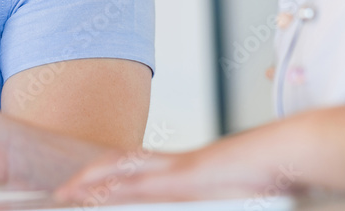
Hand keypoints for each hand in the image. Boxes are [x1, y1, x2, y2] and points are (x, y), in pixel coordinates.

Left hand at [55, 142, 295, 203]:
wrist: (285, 152)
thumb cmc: (264, 172)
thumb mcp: (229, 188)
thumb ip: (206, 189)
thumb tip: (196, 189)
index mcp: (181, 171)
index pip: (133, 173)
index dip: (104, 180)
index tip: (81, 190)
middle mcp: (173, 167)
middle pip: (119, 169)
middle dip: (89, 181)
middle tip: (60, 193)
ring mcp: (177, 169)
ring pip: (124, 172)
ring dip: (94, 182)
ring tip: (67, 192)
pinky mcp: (185, 175)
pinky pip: (145, 180)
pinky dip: (120, 185)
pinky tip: (101, 192)